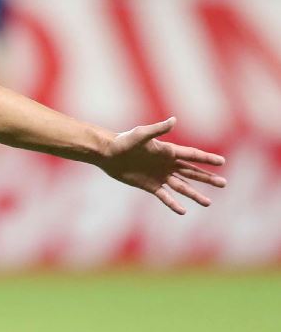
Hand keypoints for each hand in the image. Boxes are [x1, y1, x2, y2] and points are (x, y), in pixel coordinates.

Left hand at [99, 117, 225, 213]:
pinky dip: (173, 203)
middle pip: (192, 172)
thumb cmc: (123, 141)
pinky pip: (165, 196)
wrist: (108, 154)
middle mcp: (167, 164)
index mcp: (168, 151)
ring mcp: (159, 176)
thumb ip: (157, 129)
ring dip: (195, 194)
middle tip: (224, 184)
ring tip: (209, 202)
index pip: (192, 155)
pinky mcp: (150, 186)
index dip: (207, 158)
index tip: (222, 162)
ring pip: (182, 186)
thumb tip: (174, 120)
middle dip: (208, 178)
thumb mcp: (140, 135)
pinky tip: (183, 211)